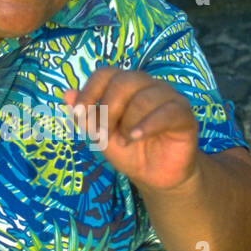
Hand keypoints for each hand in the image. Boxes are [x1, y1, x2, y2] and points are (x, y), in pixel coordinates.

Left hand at [62, 67, 199, 191]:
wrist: (155, 177)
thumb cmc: (129, 152)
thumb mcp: (101, 136)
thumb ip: (86, 116)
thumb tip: (66, 93)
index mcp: (126, 85)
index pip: (106, 73)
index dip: (89, 91)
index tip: (78, 113)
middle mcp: (147, 85)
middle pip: (124, 82)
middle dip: (108, 109)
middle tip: (103, 134)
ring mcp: (168, 97)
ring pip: (143, 98)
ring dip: (127, 123)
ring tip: (125, 142)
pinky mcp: (184, 115)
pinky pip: (166, 112)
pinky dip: (147, 125)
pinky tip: (136, 137)